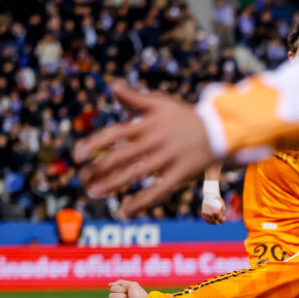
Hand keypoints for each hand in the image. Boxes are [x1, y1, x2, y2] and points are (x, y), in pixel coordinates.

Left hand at [75, 81, 215, 218]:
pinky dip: (141, 202)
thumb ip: (134, 98)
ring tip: (93, 193)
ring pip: (135, 173)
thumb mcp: (161, 103)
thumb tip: (111, 85)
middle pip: (120, 156)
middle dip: (98, 168)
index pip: (115, 133)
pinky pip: (159, 190)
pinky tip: (125, 211)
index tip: (77, 155)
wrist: (221, 130)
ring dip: (112, 184)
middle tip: (82, 179)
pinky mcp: (181, 174)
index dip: (94, 143)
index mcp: (148, 123)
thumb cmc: (185, 117)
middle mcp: (155, 140)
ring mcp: (168, 158)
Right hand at [200, 197, 225, 224]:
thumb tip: (221, 217)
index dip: (223, 219)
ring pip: (210, 222)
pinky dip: (208, 220)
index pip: (221, 220)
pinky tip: (211, 220)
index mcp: (217, 212)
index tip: (224, 217)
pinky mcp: (203, 212)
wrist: (210, 195)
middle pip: (215, 222)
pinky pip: (205, 219)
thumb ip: (222, 213)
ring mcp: (206, 214)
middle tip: (219, 220)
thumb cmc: (217, 200)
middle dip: (218, 221)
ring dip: (213, 222)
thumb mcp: (222, 206)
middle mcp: (211, 214)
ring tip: (215, 220)